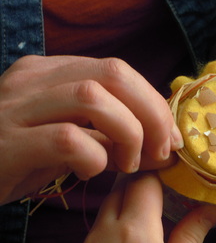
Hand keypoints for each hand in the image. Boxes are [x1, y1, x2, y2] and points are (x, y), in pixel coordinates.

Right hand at [0, 55, 182, 203]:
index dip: (154, 103)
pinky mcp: (7, 143)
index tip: (171, 136)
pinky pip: (67, 139)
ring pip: (93, 98)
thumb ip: (112, 135)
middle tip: (162, 150)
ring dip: (128, 134)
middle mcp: (34, 79)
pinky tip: (89, 172)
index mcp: (52, 72)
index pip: (119, 71)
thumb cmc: (21, 156)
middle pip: (114, 74)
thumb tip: (162, 145)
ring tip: (128, 163)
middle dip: (152, 113)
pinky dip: (93, 157)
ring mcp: (17, 107)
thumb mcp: (72, 138)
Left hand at [70, 173, 215, 242]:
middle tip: (172, 186)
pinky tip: (138, 231)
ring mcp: (90, 242)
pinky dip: (119, 215)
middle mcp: (107, 228)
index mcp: (136, 230)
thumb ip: (192, 236)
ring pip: (110, 201)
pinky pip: (102, 221)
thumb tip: (211, 208)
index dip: (163, 172)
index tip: (181, 173)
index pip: (146, 180)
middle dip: (148, 180)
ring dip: (131, 196)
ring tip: (158, 207)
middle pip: (125, 185)